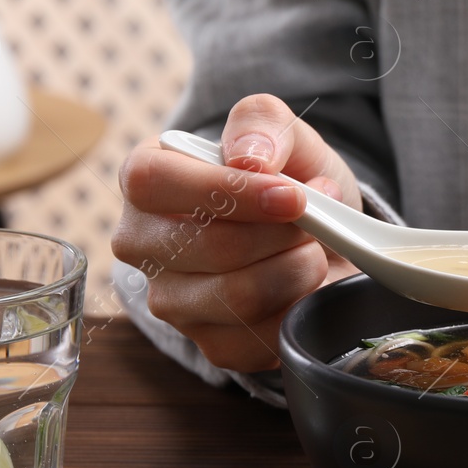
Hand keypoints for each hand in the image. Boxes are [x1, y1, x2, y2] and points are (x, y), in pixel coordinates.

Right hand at [112, 94, 363, 371]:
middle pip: (207, 246)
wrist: (324, 235)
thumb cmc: (289, 180)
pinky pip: (258, 336)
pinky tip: (306, 285)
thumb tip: (249, 159)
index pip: (154, 183)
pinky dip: (299, 307)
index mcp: (145, 180)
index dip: (227, 192)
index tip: (290, 196)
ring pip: (237, 296)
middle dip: (280, 234)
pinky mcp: (210, 343)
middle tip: (314, 220)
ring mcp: (171, 300)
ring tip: (313, 248)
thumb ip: (261, 123)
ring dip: (297, 269)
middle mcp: (143, 244)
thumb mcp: (283, 135)